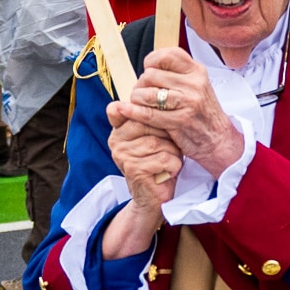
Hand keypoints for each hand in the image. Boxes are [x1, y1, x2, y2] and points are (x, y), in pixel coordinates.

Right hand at [103, 105, 181, 253]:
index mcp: (119, 128)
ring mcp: (122, 155)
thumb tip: (155, 91)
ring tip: (168, 162)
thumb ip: (151, 118)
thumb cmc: (159, 163)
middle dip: (167, 136)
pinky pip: (164, 159)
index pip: (135, 108)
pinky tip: (167, 172)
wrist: (155, 199)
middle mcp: (116, 140)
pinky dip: (174, 166)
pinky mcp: (133, 170)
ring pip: (159, 142)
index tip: (163, 128)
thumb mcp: (155, 136)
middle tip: (169, 149)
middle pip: (150, 123)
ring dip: (172, 153)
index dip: (153, 115)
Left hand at [117, 47, 245, 176]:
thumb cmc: (202, 112)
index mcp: (197, 71)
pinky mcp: (180, 121)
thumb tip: (148, 66)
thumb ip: (177, 74)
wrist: (218, 139)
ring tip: (139, 104)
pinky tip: (125, 109)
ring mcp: (188, 102)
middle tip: (142, 94)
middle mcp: (194, 84)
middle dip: (141, 84)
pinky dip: (133, 111)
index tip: (149, 70)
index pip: (167, 55)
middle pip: (151, 75)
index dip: (152, 61)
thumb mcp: (197, 86)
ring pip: (147, 93)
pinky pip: (148, 113)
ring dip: (137, 98)